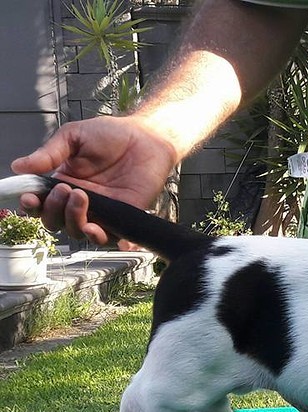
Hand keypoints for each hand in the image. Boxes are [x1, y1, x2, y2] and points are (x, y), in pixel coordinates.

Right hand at [11, 115, 176, 244]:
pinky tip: (94, 227)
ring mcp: (102, 211)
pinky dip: (98, 238)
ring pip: (78, 232)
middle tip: (64, 189)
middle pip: (55, 222)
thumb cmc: (112, 135)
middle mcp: (80, 201)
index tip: (30, 197)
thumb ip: (49, 154)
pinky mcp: (123, 216)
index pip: (41, 204)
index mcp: (64, 183)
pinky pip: (109, 237)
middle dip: (53, 210)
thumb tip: (18, 166)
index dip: (32, 206)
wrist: (146, 136)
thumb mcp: (74, 137)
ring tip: (80, 196)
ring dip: (72, 219)